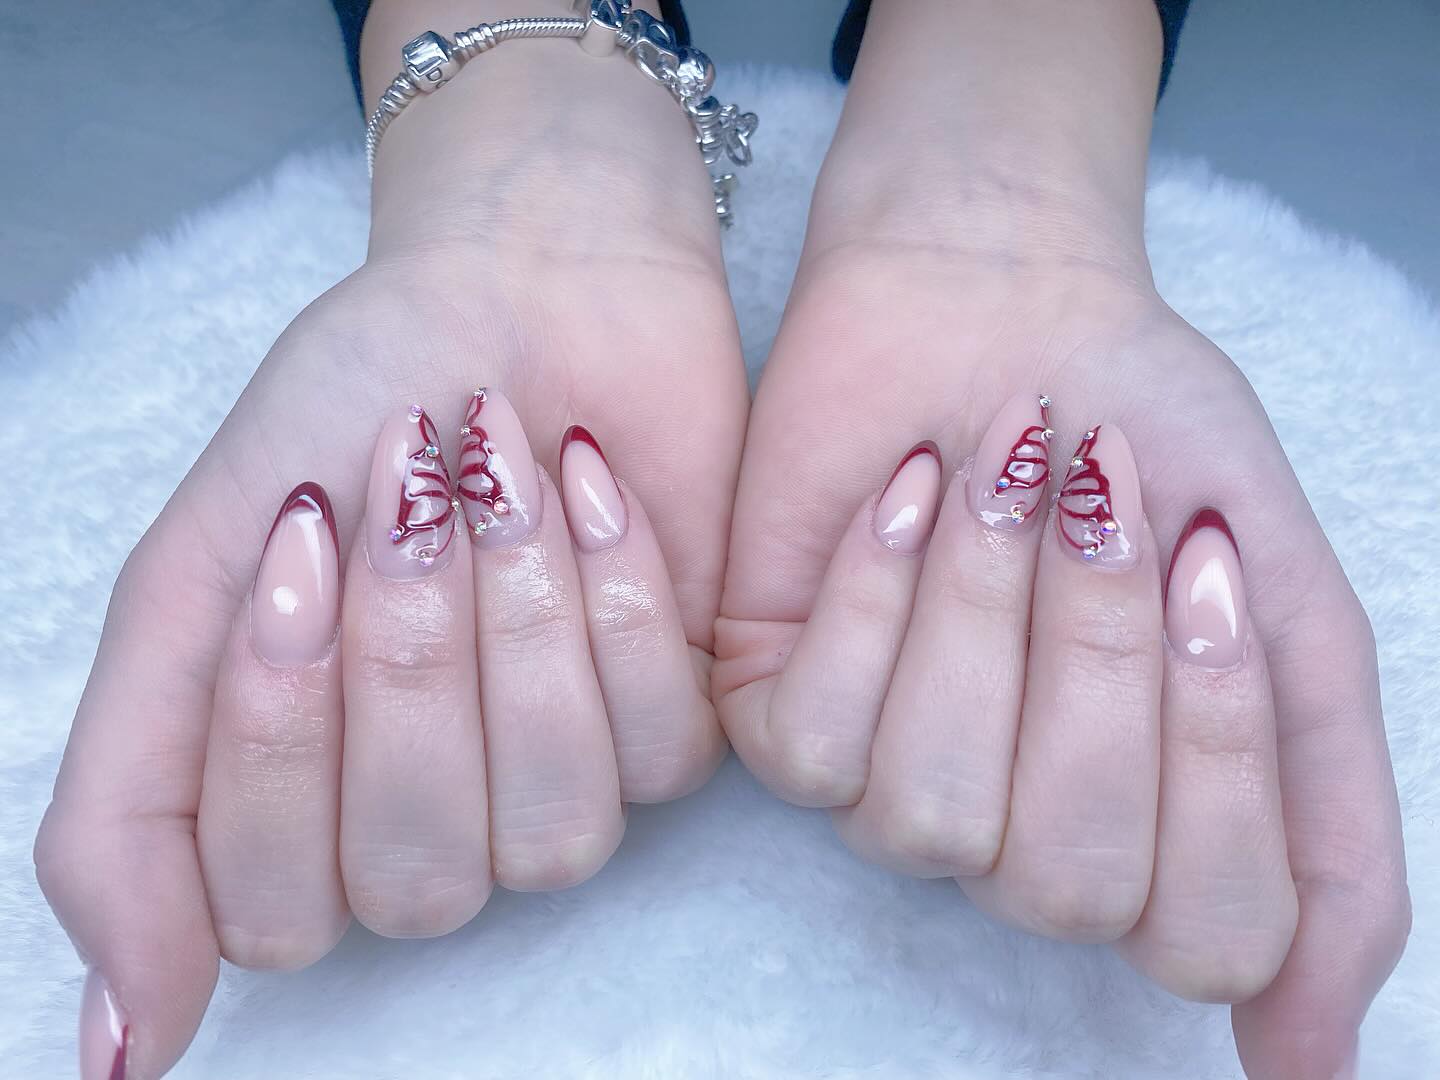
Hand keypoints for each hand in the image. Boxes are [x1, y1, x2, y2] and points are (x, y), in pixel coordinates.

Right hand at [35, 4, 746, 1074]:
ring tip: (502, 476)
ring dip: (515, 626)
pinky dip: (615, 588)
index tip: (298, 539)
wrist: (520, 287)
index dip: (279, 727)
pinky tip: (591, 482)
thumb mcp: (194, 583)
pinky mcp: (681, 730)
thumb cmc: (351, 413)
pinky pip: (657, 738)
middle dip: (405, 661)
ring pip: (550, 823)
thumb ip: (128, 810)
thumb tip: (120, 1052)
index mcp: (303, 812)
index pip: (276, 908)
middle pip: (417, 876)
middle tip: (405, 495)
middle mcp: (438, 829)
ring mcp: (564, 788)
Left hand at [714, 2, 1407, 1074]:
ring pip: (934, 816)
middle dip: (1102, 666)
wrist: (1005, 304)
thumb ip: (1329, 835)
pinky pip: (818, 735)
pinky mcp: (770, 716)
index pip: (1203, 934)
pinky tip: (903, 493)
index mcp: (1143, 830)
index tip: (1210, 567)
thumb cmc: (1154, 444)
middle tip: (1100, 509)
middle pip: (1066, 884)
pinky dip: (877, 590)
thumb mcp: (1288, 620)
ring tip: (997, 476)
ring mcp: (885, 783)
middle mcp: (1013, 833)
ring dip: (987, 616)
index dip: (1216, 753)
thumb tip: (1309, 1070)